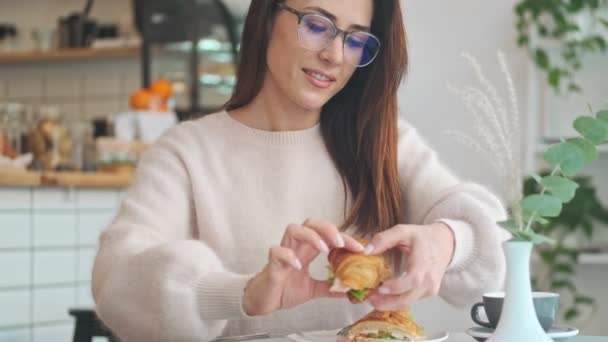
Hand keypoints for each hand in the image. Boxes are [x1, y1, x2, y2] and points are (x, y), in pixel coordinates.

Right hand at [242, 218, 364, 315]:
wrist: (263, 301)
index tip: (359, 249)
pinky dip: (288, 256)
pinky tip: (298, 266)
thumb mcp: (313, 290)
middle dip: (327, 228)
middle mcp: (296, 247)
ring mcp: (283, 253)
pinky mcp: (272, 264)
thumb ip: (330, 287)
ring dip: (311, 236)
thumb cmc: (284, 289)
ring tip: (323, 249)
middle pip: (310, 223)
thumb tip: (350, 291)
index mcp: (307, 250)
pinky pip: (277, 252)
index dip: (344, 238)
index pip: (327, 235)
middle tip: (340, 243)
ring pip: (293, 229)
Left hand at [364, 222, 454, 310]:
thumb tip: (366, 251)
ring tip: (372, 299)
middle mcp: (429, 279)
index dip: (396, 287)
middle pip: (409, 298)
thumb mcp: (403, 231)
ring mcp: (430, 288)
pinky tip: (384, 297)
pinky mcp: (429, 293)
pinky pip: (411, 301)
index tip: (380, 288)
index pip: (413, 280)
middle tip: (369, 299)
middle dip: (387, 302)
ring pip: (408, 303)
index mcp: (424, 262)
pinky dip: (396, 302)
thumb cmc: (422, 237)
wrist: (444, 244)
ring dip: (389, 304)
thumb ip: (384, 239)